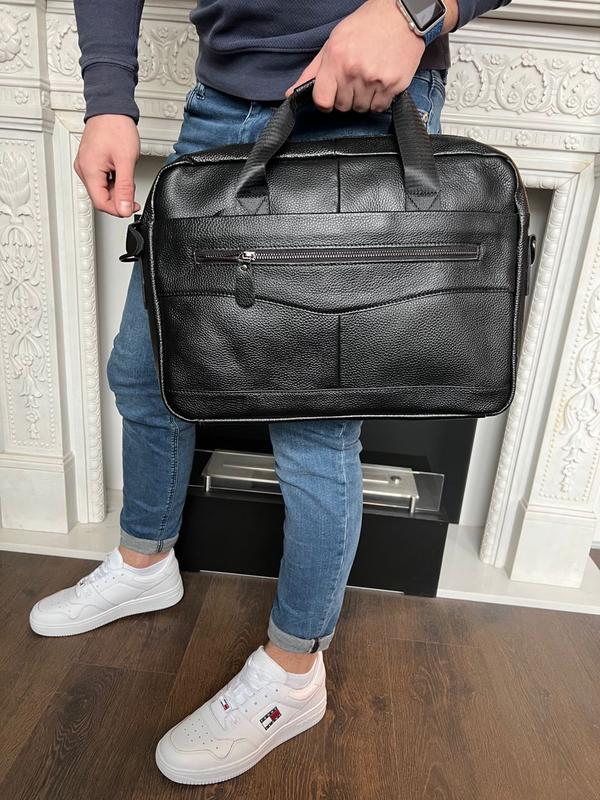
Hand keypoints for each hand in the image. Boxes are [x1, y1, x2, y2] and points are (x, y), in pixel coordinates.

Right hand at [73, 114, 140, 216]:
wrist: (111, 108)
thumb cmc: (116, 127)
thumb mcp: (126, 161)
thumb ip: (125, 188)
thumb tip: (124, 209)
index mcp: (89, 170)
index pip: (101, 203)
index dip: (117, 209)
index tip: (130, 207)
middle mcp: (83, 169)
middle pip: (101, 197)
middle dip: (118, 198)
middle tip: (132, 193)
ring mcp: (86, 165)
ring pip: (102, 189)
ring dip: (117, 189)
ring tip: (127, 176)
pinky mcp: (90, 161)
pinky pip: (101, 179)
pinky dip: (113, 180)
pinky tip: (121, 172)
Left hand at [286, 0, 425, 112]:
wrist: (400, 14)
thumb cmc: (365, 27)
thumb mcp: (333, 43)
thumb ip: (312, 71)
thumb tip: (290, 93)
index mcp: (336, 60)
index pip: (322, 100)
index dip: (325, 102)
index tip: (330, 97)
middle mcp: (353, 71)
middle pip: (342, 106)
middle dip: (346, 97)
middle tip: (355, 79)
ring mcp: (374, 79)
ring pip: (361, 109)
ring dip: (363, 99)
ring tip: (368, 79)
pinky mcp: (393, 85)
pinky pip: (379, 108)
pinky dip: (378, 101)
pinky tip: (380, 83)